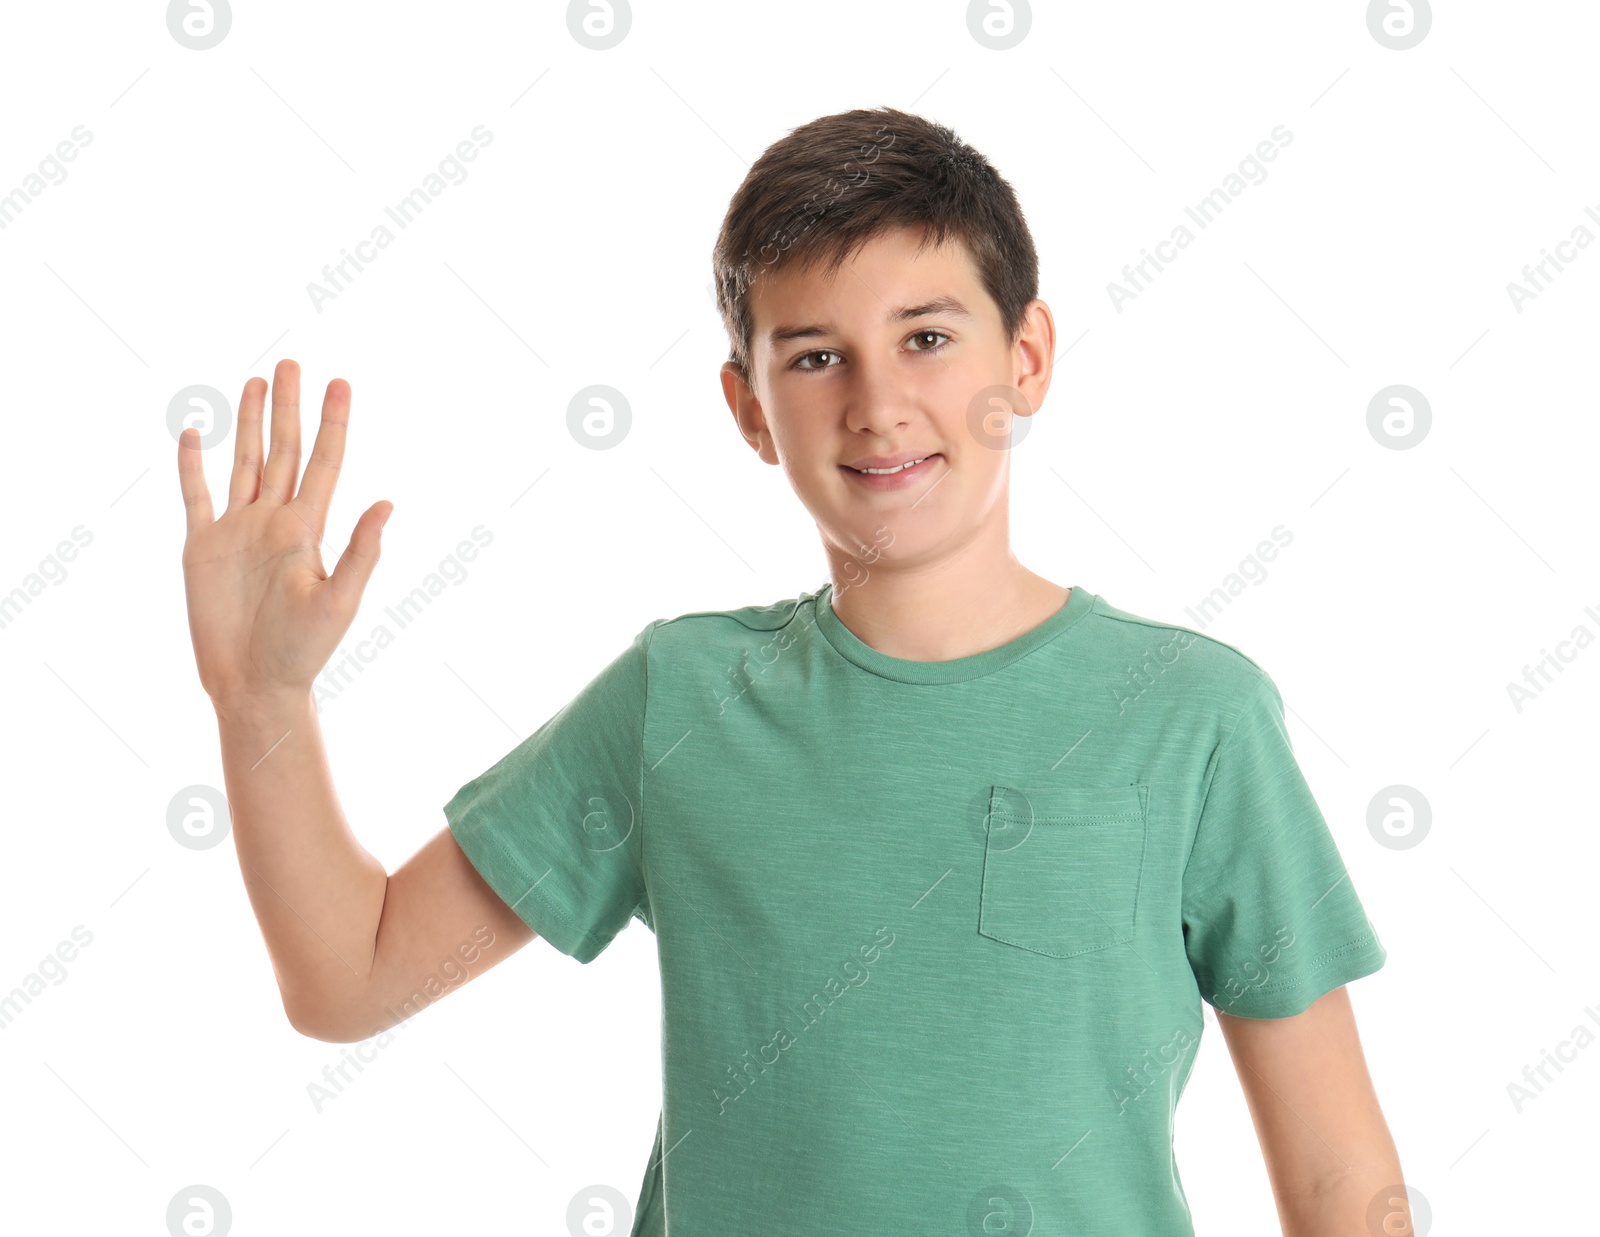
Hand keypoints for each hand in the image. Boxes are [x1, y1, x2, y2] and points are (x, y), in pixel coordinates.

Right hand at [178, 358, 391, 712]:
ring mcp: (237, 530)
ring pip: (244, 462)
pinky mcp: (202, 547)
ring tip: (256, 381)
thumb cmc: (304, 650)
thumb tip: (388, 503)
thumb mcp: (340, 601)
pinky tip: (195, 432)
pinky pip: (197, 496)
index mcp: (308, 529)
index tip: (340, 383)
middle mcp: (274, 521)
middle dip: (288, 408)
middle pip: (282, 450)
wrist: (254, 683)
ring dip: (248, 423)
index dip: (333, 423)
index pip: (324, 462)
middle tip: (292, 363)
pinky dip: (193, 465)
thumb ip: (362, 551)